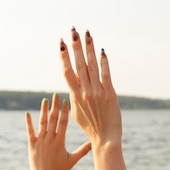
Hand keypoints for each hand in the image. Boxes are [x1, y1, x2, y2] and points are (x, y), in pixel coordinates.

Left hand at [25, 93, 90, 169]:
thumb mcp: (72, 160)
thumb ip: (83, 151)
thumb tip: (94, 143)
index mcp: (60, 141)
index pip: (63, 123)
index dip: (64, 111)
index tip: (65, 100)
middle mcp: (50, 139)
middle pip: (53, 119)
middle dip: (55, 106)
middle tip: (56, 94)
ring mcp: (40, 141)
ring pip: (42, 122)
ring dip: (44, 110)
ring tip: (45, 100)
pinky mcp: (32, 144)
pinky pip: (30, 131)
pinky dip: (29, 122)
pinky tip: (27, 113)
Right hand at [60, 28, 121, 145]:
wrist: (105, 140)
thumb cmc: (91, 128)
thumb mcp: (77, 113)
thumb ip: (74, 98)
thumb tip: (71, 87)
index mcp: (75, 96)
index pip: (67, 71)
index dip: (63, 56)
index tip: (60, 42)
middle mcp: (84, 92)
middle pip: (78, 64)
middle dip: (75, 46)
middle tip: (73, 30)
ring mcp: (97, 92)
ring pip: (91, 66)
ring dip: (89, 48)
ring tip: (86, 33)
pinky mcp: (109, 94)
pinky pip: (106, 75)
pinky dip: (104, 63)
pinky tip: (102, 51)